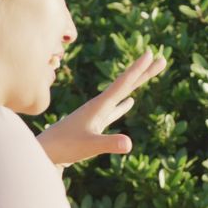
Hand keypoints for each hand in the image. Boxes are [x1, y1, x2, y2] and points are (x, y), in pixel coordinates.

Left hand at [37, 50, 166, 166]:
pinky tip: (130, 102)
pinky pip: (114, 111)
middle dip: (144, 72)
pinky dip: (124, 105)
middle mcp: (99, 105)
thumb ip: (109, 143)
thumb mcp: (90, 146)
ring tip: (149, 74)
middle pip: (126, 85)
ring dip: (137, 84)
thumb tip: (130, 144)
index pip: (122, 83)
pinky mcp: (95, 125)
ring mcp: (97, 114)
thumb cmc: (64, 148)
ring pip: (122, 95)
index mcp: (99, 105)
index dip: (138, 69)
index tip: (150, 53)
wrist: (45, 153)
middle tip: (162, 59)